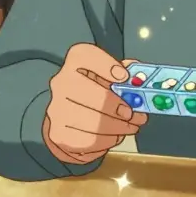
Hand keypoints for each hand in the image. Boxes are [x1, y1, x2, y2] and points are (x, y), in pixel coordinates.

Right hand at [43, 43, 147, 164]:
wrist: (68, 116)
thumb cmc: (94, 92)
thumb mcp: (110, 75)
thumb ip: (125, 72)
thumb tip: (138, 78)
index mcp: (76, 62)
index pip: (86, 55)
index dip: (107, 65)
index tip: (124, 76)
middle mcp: (61, 83)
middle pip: (92, 95)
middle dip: (118, 107)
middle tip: (133, 114)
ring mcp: (57, 109)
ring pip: (93, 123)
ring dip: (118, 127)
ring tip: (129, 126)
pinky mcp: (59, 134)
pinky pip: (90, 141)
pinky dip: (108, 140)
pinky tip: (114, 135)